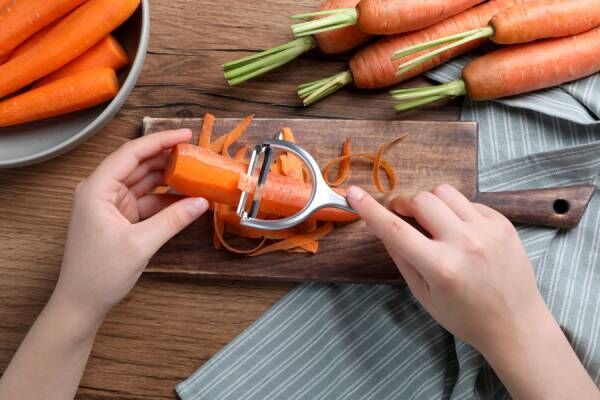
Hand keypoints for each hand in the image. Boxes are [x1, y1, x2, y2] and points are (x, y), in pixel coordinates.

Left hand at [53, 130, 208, 323]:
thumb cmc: (99, 273)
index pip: (131, 154)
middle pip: (138, 165)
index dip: (159, 141)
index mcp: (96, 189)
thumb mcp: (140, 245)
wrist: (81, 303)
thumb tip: (202, 202)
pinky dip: (165, 200)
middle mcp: (101, 191)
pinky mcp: (120, 219)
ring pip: (144, 183)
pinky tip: (186, 198)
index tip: (185, 135)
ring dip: (168, 179)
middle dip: (167, 158)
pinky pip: (146, 202)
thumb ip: (173, 220)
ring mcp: (111, 205)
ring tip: (196, 173)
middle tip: (196, 154)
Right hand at [346, 184, 545, 354]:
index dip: (370, 209)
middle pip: (421, 200)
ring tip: (432, 222)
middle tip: (402, 216)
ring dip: (429, 202)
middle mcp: (465, 243)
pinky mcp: (502, 223)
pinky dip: (454, 210)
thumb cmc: (463, 316)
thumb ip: (401, 257)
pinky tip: (458, 230)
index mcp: (441, 267)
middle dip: (404, 204)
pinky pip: (468, 201)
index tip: (353, 193)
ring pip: (444, 192)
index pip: (395, 230)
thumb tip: (380, 225)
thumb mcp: (423, 295)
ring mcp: (487, 230)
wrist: (515, 324)